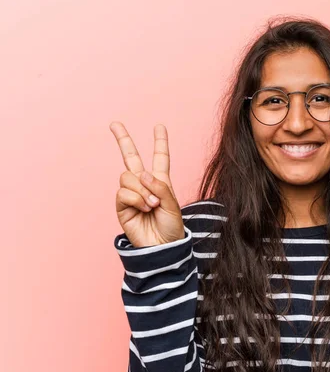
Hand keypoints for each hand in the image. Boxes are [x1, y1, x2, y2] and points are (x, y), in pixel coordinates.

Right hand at [110, 122, 184, 247]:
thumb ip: (160, 187)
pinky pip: (123, 192)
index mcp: (161, 182)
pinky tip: (143, 208)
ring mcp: (131, 194)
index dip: (160, 142)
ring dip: (142, 190)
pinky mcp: (122, 206)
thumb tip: (142, 174)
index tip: (159, 126)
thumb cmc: (171, 227)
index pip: (160, 158)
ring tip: (152, 205)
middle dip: (123, 140)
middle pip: (131, 158)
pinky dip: (136, 198)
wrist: (162, 248)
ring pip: (128, 176)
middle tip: (114, 124)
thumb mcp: (173, 204)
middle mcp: (144, 185)